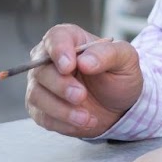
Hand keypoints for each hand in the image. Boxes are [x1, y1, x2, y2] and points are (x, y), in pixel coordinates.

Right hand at [25, 24, 141, 137]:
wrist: (119, 104)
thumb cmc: (119, 75)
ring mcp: (42, 85)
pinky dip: (63, 122)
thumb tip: (84, 62)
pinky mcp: (41, 108)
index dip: (59, 51)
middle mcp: (49, 60)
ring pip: (37, 95)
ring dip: (61, 109)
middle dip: (60, 85)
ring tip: (86, 117)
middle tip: (81, 96)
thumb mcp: (125, 59)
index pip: (55, 38)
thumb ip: (108, 54)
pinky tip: (83, 123)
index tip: (69, 66)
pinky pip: (42, 116)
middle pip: (41, 70)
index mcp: (70, 39)